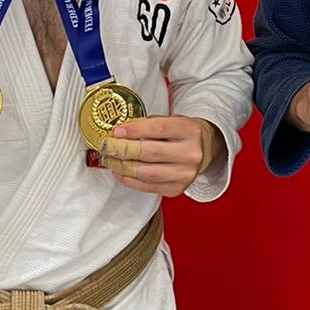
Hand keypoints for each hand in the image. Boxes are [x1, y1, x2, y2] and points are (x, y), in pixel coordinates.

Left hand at [99, 116, 224, 195]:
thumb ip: (148, 124)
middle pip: (150, 153)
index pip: (159, 128)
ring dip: (122, 166)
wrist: (203, 150)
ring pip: (146, 173)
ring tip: (109, 159)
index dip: (135, 130)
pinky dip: (129, 180)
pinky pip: (147, 187)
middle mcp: (191, 154)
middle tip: (106, 146)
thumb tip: (119, 132)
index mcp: (190, 131)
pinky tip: (119, 172)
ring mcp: (185, 174)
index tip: (117, 131)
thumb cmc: (182, 134)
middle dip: (122, 150)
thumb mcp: (172, 121)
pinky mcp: (176, 189)